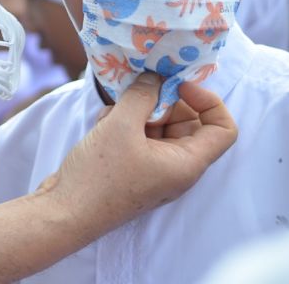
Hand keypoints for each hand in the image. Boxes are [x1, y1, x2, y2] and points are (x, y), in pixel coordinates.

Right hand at [37, 73, 236, 237]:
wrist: (65, 211)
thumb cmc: (99, 176)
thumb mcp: (121, 127)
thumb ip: (142, 96)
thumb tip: (153, 77)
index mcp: (187, 164)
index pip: (223, 129)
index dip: (208, 101)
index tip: (178, 86)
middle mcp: (176, 167)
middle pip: (188, 122)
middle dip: (164, 101)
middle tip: (138, 91)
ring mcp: (154, 168)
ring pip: (160, 126)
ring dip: (138, 110)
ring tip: (113, 113)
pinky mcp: (133, 166)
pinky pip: (139, 135)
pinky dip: (124, 122)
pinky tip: (103, 123)